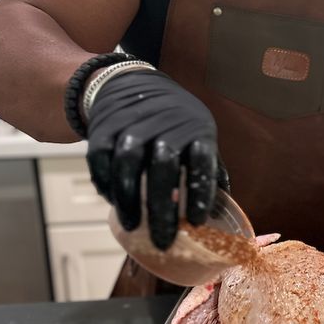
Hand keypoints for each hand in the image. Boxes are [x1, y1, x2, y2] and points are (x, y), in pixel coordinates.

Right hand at [86, 70, 227, 250]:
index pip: (201, 160)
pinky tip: (112, 202)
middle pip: (163, 167)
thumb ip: (209, 170)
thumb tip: (222, 212)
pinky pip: (100, 158)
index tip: (198, 222)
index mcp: (196, 129)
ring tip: (133, 226)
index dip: (200, 192)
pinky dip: (105, 183)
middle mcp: (165, 125)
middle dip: (162, 208)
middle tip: (163, 241)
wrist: (131, 82)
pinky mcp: (104, 126)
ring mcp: (132, 124)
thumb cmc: (174, 121)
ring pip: (128, 163)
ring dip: (129, 199)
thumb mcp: (199, 135)